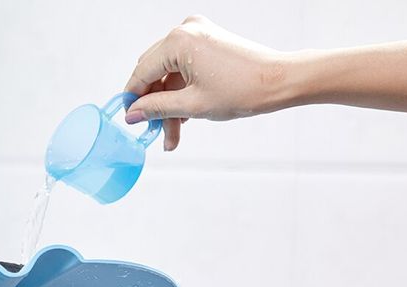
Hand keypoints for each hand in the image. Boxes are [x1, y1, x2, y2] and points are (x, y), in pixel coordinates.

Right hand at [124, 15, 288, 148]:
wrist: (277, 81)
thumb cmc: (241, 90)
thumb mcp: (191, 105)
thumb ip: (156, 108)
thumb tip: (132, 114)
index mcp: (178, 41)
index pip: (142, 72)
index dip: (133, 100)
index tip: (129, 121)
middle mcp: (185, 31)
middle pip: (154, 73)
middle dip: (154, 106)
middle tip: (155, 132)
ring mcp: (197, 34)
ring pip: (169, 75)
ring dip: (169, 105)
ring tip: (173, 136)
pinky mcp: (207, 42)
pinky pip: (183, 69)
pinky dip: (181, 93)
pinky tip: (183, 117)